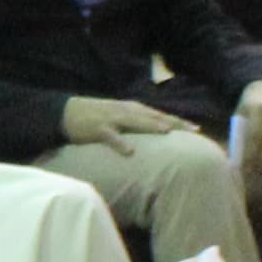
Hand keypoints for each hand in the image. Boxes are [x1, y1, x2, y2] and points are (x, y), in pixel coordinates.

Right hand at [60, 95, 193, 144]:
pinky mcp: (97, 129)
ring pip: (135, 122)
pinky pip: (110, 137)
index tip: (196, 129)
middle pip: (153, 117)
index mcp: (133, 109)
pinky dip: (120, 143)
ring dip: (151, 126)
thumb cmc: (96, 116)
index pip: (160, 115)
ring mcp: (112, 119)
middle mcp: (126, 111)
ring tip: (166, 132)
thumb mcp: (120, 116)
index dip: (178, 121)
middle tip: (192, 130)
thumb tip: (159, 133)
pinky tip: (130, 151)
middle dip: (173, 123)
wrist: (65, 112)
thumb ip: (138, 123)